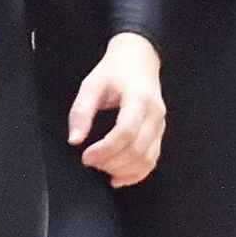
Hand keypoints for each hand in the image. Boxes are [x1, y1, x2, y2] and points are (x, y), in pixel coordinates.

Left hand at [67, 32, 164, 187]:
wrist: (139, 58)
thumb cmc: (114, 71)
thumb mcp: (92, 84)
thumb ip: (82, 111)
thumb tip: (74, 141)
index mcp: (138, 98)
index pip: (125, 132)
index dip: (105, 149)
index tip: (85, 156)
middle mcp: (155, 114)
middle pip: (137, 150)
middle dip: (111, 162)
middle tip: (90, 161)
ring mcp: (161, 125)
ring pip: (146, 159)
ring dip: (122, 170)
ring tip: (101, 167)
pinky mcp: (160, 133)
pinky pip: (152, 160)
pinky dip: (136, 174)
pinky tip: (117, 178)